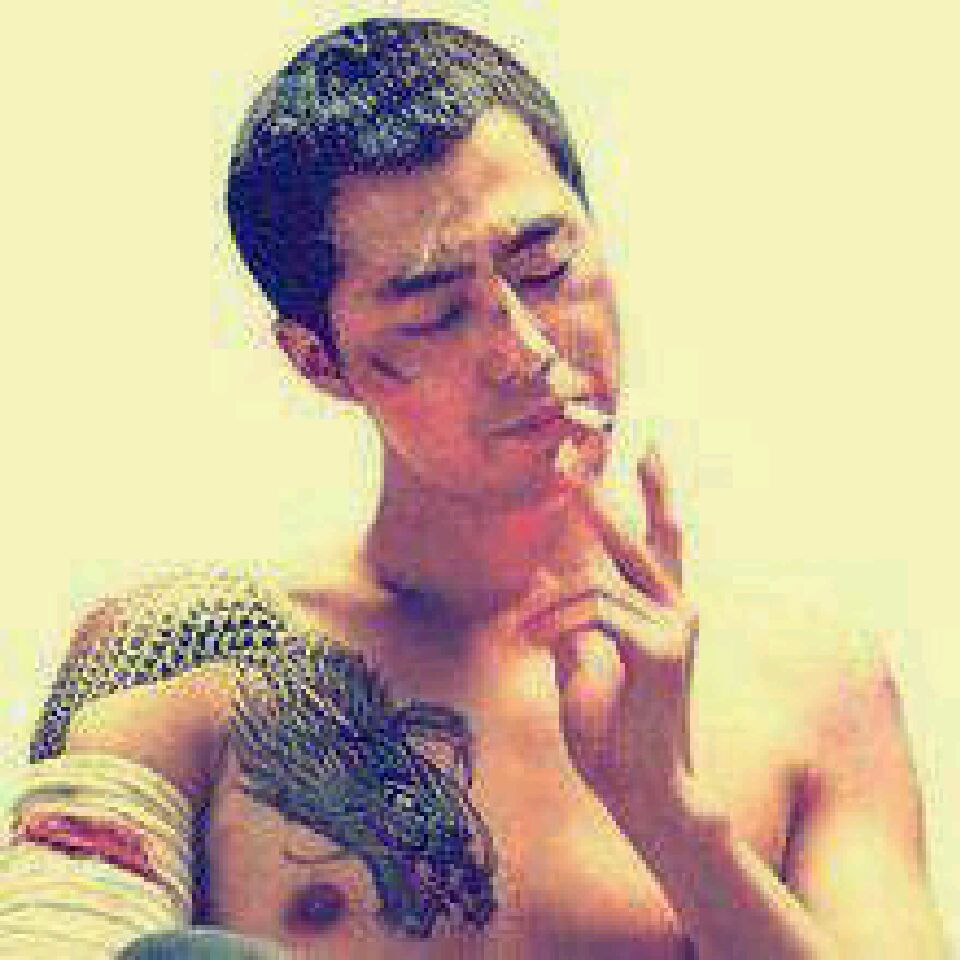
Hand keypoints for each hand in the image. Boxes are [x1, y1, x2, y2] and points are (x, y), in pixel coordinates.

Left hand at [521, 442, 698, 820]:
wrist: (639, 790)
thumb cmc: (614, 731)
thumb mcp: (582, 660)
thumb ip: (572, 614)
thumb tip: (548, 570)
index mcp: (664, 610)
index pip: (663, 536)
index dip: (651, 489)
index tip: (640, 447)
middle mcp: (680, 609)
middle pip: (655, 533)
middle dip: (620, 490)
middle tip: (591, 447)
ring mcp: (677, 627)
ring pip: (598, 582)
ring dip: (549, 606)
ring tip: (523, 634)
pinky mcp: (662, 648)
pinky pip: (593, 611)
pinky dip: (554, 623)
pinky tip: (531, 643)